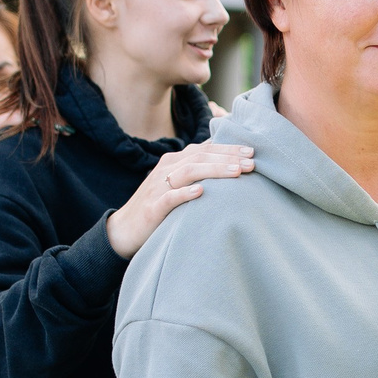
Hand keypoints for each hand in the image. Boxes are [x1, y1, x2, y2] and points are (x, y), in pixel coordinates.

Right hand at [105, 143, 254, 257]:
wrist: (124, 229)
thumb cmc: (159, 206)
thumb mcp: (178, 185)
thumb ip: (198, 173)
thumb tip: (228, 164)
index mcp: (174, 161)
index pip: (205, 149)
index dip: (228, 148)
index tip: (253, 151)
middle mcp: (166, 169)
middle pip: (200, 156)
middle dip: (228, 157)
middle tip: (252, 162)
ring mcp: (158, 187)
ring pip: (188, 171)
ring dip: (214, 170)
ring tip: (236, 172)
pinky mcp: (152, 207)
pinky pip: (169, 197)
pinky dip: (185, 193)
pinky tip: (201, 192)